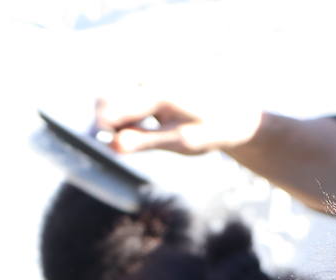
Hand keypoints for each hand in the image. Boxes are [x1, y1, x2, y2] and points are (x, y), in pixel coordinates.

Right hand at [94, 89, 263, 155]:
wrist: (235, 111)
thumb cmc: (212, 128)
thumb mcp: (182, 142)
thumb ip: (146, 142)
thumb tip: (112, 146)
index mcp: (158, 91)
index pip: (110, 108)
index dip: (100, 130)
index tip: (102, 148)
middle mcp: (149, 76)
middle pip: (106, 99)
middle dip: (108, 125)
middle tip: (126, 147)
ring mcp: (147, 74)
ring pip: (112, 96)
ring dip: (117, 119)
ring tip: (146, 134)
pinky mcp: (147, 77)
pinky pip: (123, 94)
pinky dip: (126, 112)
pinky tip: (147, 124)